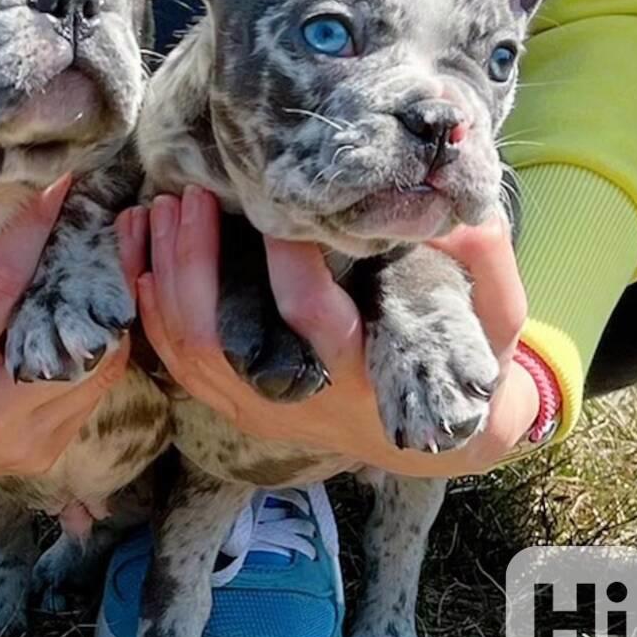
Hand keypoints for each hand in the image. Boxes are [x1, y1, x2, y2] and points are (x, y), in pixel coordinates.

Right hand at [0, 180, 147, 495]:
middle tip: (118, 211)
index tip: (56, 185)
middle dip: (92, 265)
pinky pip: (94, 388)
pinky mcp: (46, 447)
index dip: (29, 234)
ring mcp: (25, 436)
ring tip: (127, 242)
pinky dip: (108, 339)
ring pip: (94, 362)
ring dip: (113, 301)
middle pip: (62, 326)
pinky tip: (111, 294)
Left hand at [137, 187, 536, 476]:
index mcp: (362, 377)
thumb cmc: (467, 369)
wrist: (438, 440)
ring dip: (160, 278)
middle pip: (218, 338)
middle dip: (194, 263)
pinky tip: (139, 258)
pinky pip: (177, 364)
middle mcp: (300, 400)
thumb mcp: (497, 324)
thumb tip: (464, 209)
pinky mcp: (239, 406)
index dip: (288, 259)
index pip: (312, 317)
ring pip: (186, 351)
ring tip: (153, 211)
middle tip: (188, 196)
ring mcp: (260, 409)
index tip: (275, 201)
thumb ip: (488, 265)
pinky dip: (152, 310)